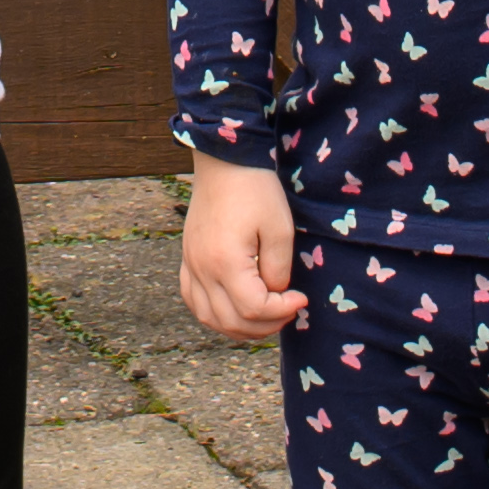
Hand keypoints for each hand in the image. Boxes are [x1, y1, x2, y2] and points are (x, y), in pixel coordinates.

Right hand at [179, 161, 303, 339]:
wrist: (225, 161)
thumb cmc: (256, 190)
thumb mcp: (279, 229)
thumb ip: (279, 269)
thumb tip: (276, 294)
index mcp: (225, 261)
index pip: (253, 309)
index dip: (282, 311)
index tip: (301, 298)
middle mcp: (202, 269)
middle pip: (231, 321)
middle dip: (265, 325)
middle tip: (288, 310)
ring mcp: (191, 265)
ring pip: (209, 318)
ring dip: (239, 327)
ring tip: (265, 316)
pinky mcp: (187, 258)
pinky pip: (194, 301)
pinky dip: (214, 315)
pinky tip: (234, 309)